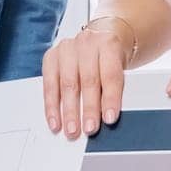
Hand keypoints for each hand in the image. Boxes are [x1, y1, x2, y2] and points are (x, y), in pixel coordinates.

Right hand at [41, 19, 131, 138]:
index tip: (109, 119)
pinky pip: (49, 84)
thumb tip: (108, 118)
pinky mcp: (51, 56)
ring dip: (69, 111)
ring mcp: (67, 48)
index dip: (110, 98)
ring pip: (67, 83)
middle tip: (90, 128)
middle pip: (88, 79)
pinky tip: (55, 121)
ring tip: (72, 130)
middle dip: (89, 108)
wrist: (98, 41)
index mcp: (109, 44)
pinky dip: (52, 106)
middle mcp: (87, 43)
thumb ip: (114, 89)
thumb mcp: (120, 70)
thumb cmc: (110, 60)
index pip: (111, 74)